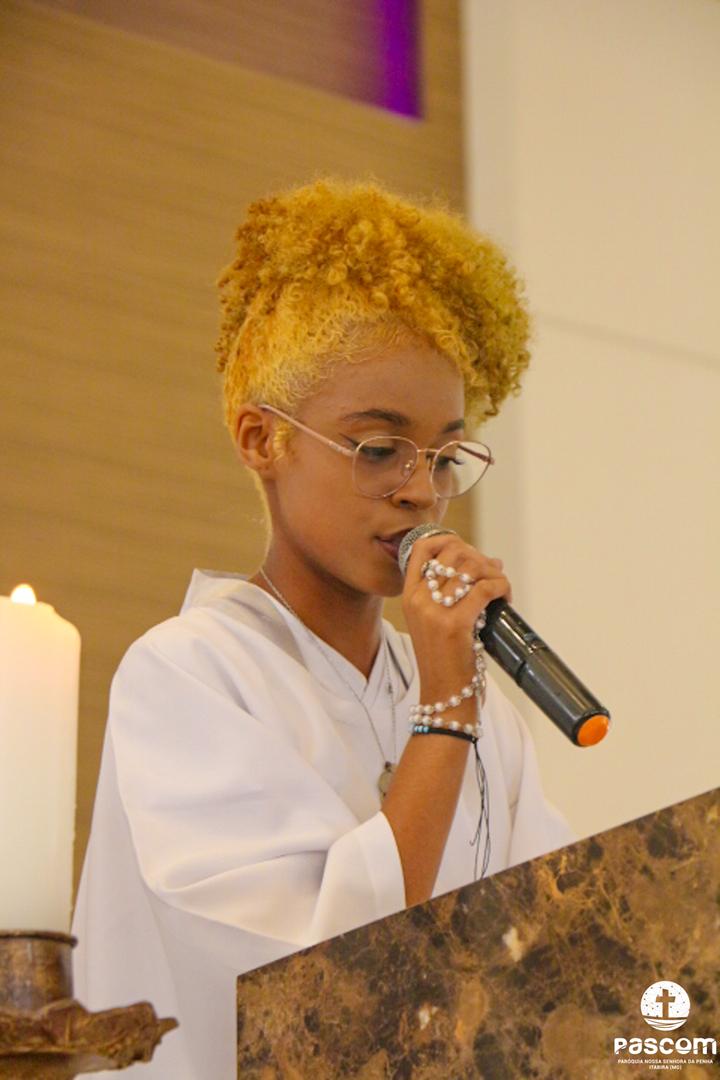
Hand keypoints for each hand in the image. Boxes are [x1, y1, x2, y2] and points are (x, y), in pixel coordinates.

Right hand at [401, 532, 511, 697]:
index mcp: (410, 597)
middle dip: (479, 557)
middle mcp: (419, 600)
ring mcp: (435, 612)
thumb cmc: (447, 660)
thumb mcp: (437, 622)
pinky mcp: (456, 624)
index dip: (449, 540)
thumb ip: (455, 592)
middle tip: (492, 574)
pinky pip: (486, 588)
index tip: (468, 553)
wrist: (444, 697)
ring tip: (500, 589)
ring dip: (494, 573)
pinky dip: (502, 587)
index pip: (423, 548)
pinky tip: (505, 600)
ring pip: (472, 567)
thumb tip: (491, 561)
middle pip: (452, 552)